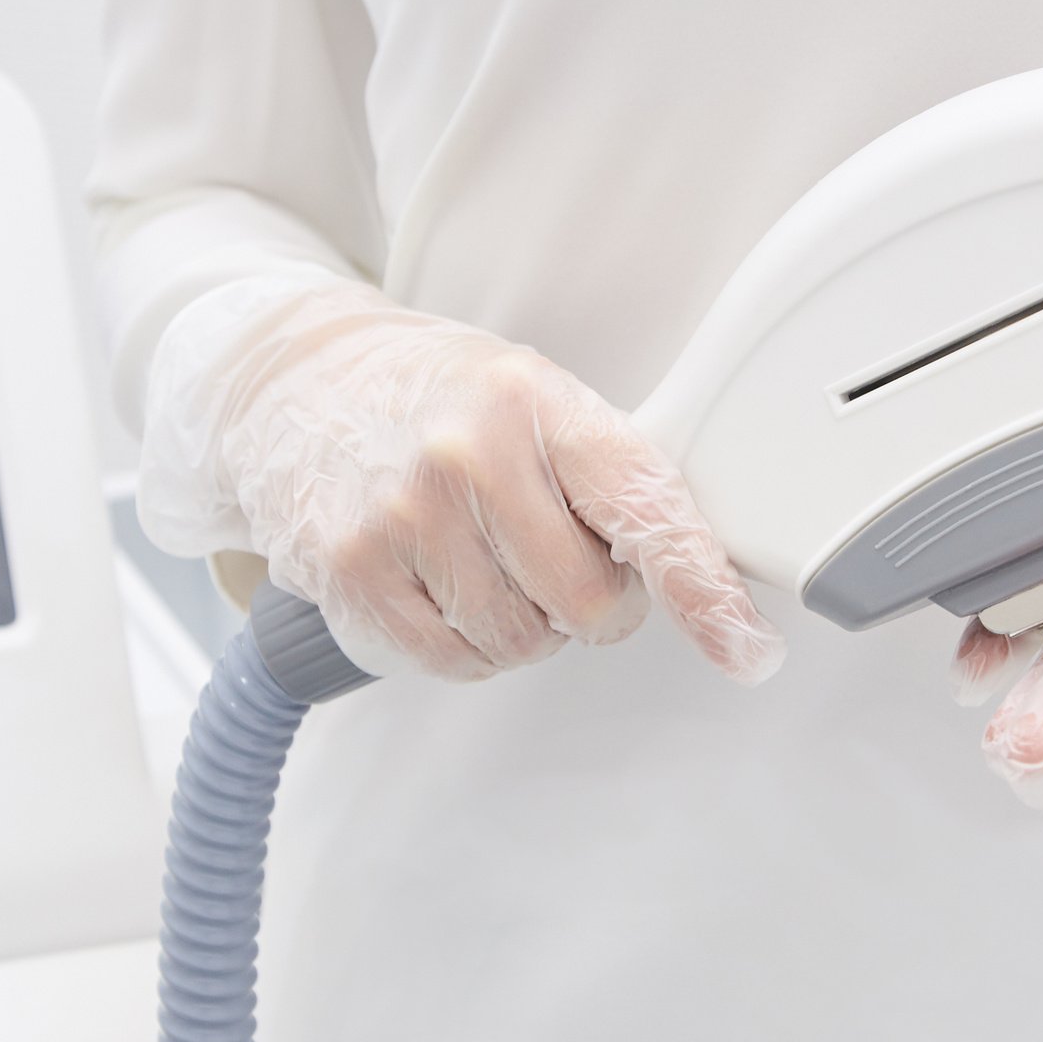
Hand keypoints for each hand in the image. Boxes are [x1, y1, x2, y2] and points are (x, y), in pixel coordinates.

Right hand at [138, 273, 784, 683]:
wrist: (294, 380)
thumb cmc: (436, 398)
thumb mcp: (533, 396)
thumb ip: (608, 473)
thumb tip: (697, 568)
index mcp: (538, 401)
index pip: (644, 507)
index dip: (704, 590)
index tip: (748, 649)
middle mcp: (470, 453)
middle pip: (587, 604)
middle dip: (590, 606)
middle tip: (557, 562)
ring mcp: (403, 514)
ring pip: (519, 644)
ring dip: (521, 626)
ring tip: (482, 557)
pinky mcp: (350, 570)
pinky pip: (449, 661)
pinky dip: (462, 645)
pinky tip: (441, 585)